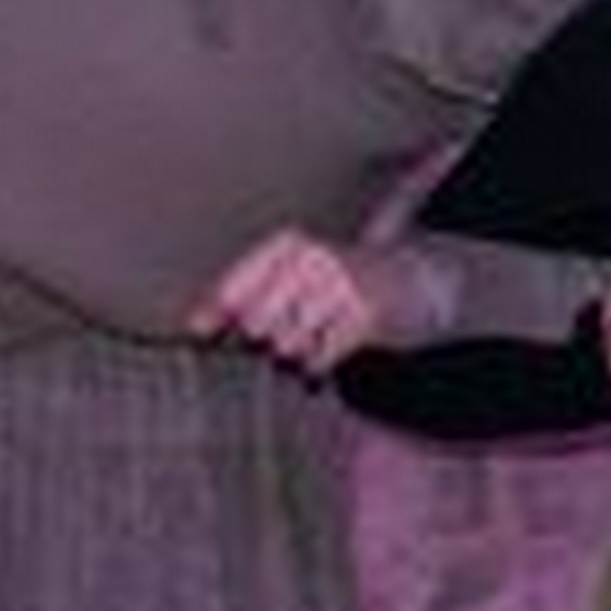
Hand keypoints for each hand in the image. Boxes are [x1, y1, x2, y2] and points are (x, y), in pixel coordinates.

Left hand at [191, 227, 412, 376]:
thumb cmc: (337, 285)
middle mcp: (313, 260)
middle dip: (264, 339)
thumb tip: (193, 328)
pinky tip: (322, 356)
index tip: (203, 334)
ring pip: (287, 343)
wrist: (417, 281)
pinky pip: (319, 357)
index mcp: (288, 244)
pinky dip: (316, 366)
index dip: (215, 317)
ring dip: (295, 352)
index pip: (232, 289)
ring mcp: (341, 287)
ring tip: (311, 339)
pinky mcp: (366, 316)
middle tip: (284, 333)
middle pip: (257, 323)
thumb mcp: (290, 276)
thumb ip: (242, 295)